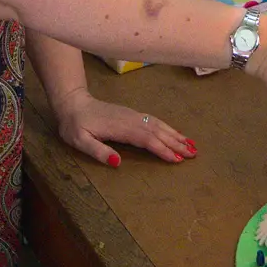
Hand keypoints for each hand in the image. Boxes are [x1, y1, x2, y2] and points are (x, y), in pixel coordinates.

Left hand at [53, 87, 196, 165]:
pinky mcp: (132, 114)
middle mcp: (130, 120)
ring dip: (175, 135)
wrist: (73, 103)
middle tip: (193, 154)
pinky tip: (175, 133)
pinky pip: (154, 121)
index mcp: (120, 128)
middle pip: (157, 131)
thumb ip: (98, 152)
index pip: (146, 140)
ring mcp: (132, 115)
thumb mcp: (80, 141)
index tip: (177, 160)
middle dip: (176, 143)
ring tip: (192, 145)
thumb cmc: (74, 125)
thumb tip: (118, 163)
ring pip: (158, 125)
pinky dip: (167, 127)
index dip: (162, 150)